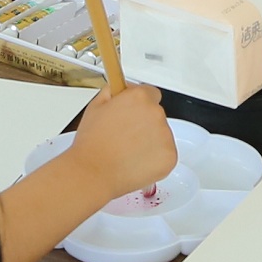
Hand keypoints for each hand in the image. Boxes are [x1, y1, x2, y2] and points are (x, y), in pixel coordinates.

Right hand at [66, 82, 176, 199]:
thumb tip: (121, 89)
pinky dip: (155, 159)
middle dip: (143, 123)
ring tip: (127, 151)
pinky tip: (135, 161)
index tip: (133, 111)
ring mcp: (165, 135)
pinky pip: (166, 154)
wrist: (93, 173)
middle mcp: (156, 113)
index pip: (150, 93)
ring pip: (161, 134)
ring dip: (150, 141)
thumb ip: (112, 92)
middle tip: (124, 136)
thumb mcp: (95, 106)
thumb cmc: (91, 144)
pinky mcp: (170, 157)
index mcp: (139, 98)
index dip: (139, 104)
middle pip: (156, 114)